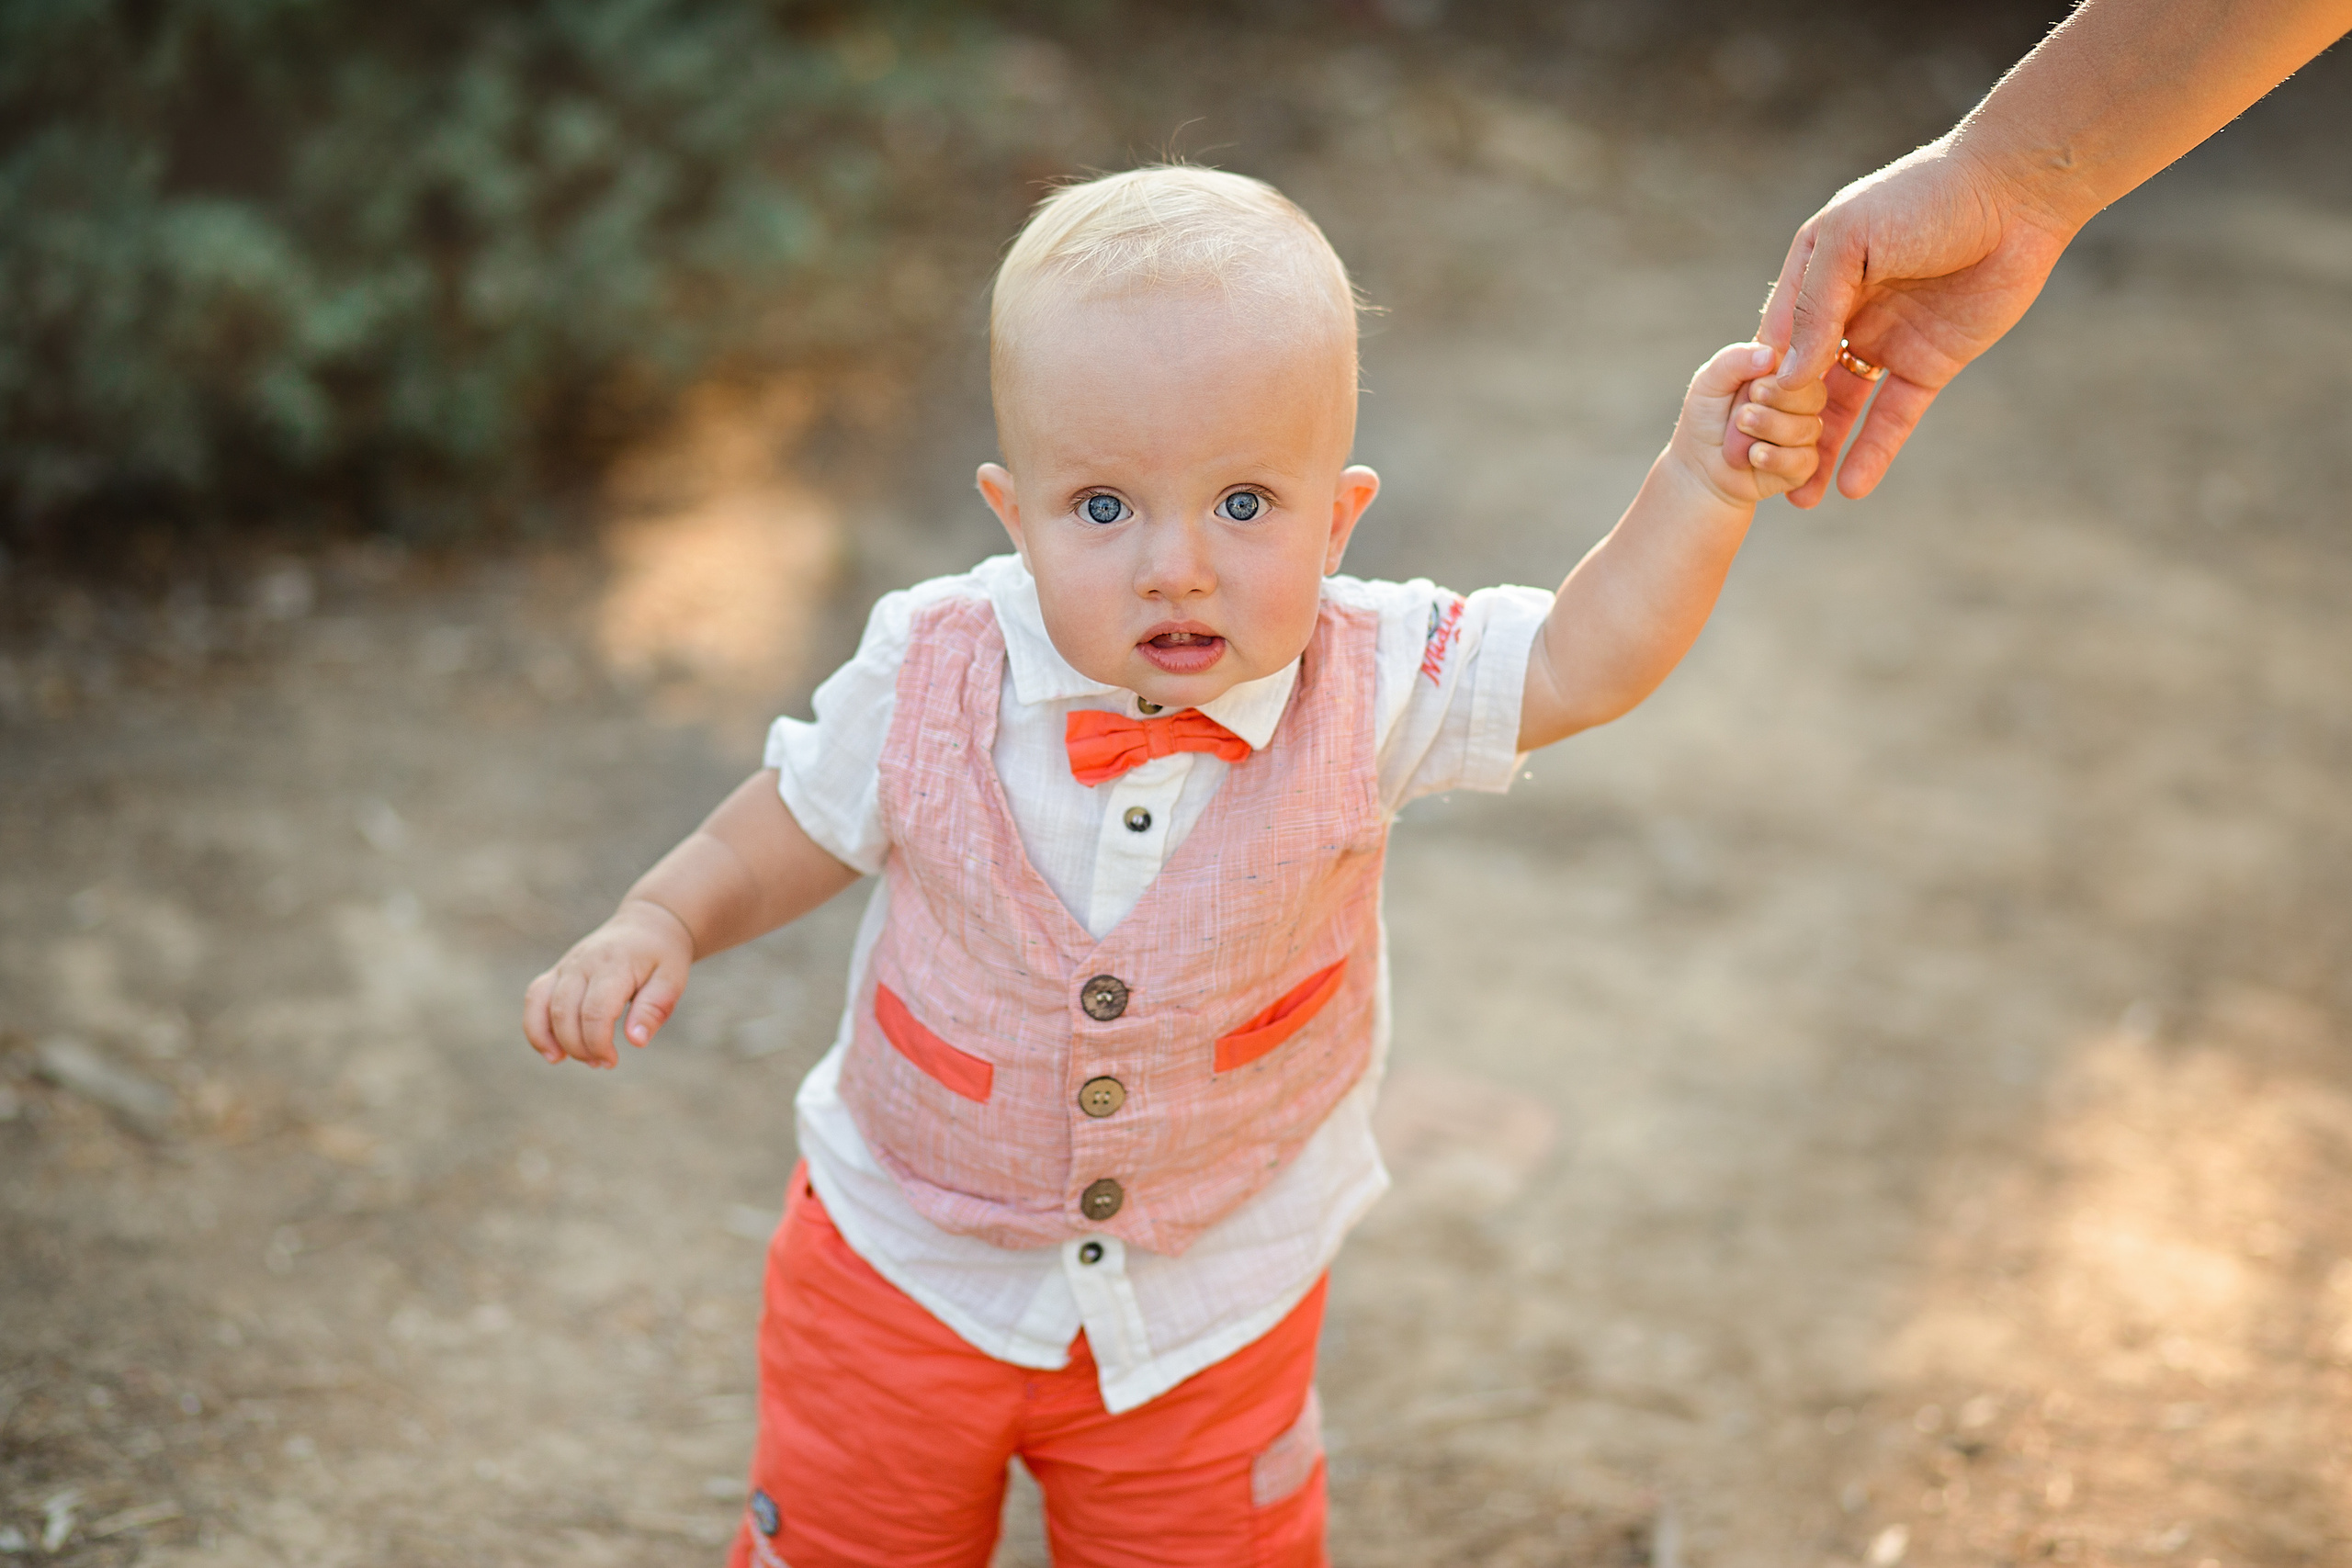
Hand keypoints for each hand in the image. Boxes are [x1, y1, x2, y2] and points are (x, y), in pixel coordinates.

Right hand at [522, 900, 693, 1067]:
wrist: (645, 925)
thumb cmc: (661, 957)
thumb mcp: (672, 980)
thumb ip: (654, 1009)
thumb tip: (636, 1041)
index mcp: (614, 965)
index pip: (595, 1011)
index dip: (598, 1043)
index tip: (611, 1061)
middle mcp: (583, 963)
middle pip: (564, 1012)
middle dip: (578, 1046)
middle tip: (601, 1063)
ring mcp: (566, 965)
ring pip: (541, 1005)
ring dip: (551, 1040)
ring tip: (566, 1059)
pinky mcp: (557, 970)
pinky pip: (534, 998)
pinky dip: (535, 1026)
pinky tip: (551, 1050)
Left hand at [1673, 342, 1825, 507]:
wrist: (1697, 466)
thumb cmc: (1706, 418)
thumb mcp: (1709, 382)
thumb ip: (1734, 361)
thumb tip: (1768, 355)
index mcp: (1784, 371)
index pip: (1807, 358)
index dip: (1790, 366)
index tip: (1756, 381)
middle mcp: (1800, 400)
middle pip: (1814, 393)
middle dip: (1779, 396)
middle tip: (1748, 403)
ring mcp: (1804, 432)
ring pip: (1808, 427)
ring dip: (1771, 426)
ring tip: (1741, 425)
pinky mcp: (1802, 465)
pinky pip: (1804, 460)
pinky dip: (1776, 457)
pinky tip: (1754, 455)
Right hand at [1752, 140, 2076, 505]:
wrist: (2018, 194)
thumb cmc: (1926, 197)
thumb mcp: (1852, 240)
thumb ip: (1816, 305)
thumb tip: (1787, 376)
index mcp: (1814, 277)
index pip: (1774, 345)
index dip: (1755, 390)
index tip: (1736, 435)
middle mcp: (1844, 313)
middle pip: (1803, 386)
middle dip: (1780, 433)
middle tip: (1758, 479)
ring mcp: (1886, 340)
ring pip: (1842, 409)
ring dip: (1821, 452)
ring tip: (1801, 501)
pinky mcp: (1929, 363)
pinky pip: (1893, 416)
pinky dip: (1873, 450)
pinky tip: (1852, 487)